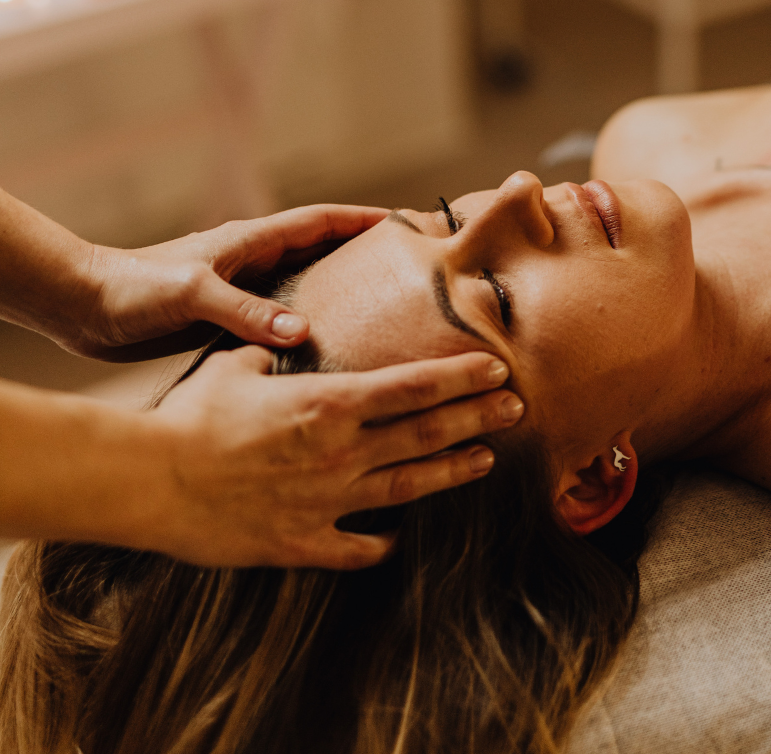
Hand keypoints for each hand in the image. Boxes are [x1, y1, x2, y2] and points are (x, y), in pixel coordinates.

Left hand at [71, 205, 387, 360]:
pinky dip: (309, 327)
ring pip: (306, 287)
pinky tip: (326, 351)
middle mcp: (255, 262)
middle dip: (364, 256)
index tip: (405, 223)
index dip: (364, 219)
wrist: (83, 307)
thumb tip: (304, 331)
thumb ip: (246, 311)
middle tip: (408, 273)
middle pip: (323, 252)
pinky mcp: (228, 319)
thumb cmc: (133, 287)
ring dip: (340, 293)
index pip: (321, 221)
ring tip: (383, 315)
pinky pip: (282, 319)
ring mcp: (243, 290)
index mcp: (252, 242)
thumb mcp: (193, 293)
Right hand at [143, 348, 522, 568]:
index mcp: (330, 404)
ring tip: (486, 459)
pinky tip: (398, 540)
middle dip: (477, 418)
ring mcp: (327, 502)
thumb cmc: (190, 414)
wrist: (148, 479)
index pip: (415, 386)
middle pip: (427, 433)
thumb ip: (276, 348)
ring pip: (409, 487)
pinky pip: (355, 548)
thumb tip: (292, 329)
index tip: (496, 369)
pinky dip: (381, 544)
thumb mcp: (239, 364)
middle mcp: (341, 452)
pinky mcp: (302, 542)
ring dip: (452, 471)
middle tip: (516, 408)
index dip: (462, 378)